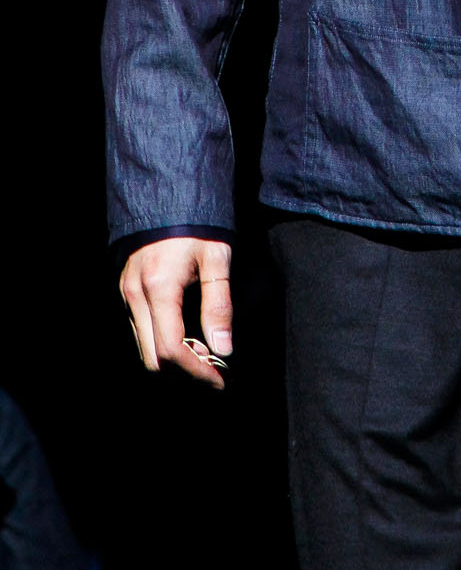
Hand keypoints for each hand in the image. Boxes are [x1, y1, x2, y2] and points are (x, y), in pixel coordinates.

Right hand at [119, 237, 232, 390]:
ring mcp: (127, 293)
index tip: (220, 379)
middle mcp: (135, 295)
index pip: (172, 350)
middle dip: (184, 372)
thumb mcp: (216, 258)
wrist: (169, 191)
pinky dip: (162, 342)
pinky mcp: (127, 290)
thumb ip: (219, 305)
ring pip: (144, 347)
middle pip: (153, 358)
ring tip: (206, 354)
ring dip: (174, 359)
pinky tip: (188, 336)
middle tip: (215, 371)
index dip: (196, 371)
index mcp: (159, 288)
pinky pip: (141, 330)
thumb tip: (224, 349)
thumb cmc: (198, 223)